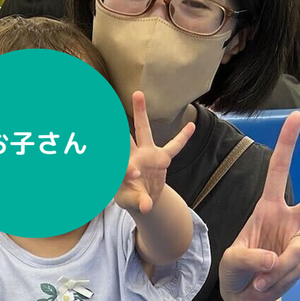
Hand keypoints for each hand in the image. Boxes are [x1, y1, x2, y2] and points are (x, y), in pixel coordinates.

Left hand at [115, 91, 194, 216]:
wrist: (144, 199)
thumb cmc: (132, 198)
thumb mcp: (133, 203)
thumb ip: (139, 203)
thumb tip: (147, 206)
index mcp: (121, 169)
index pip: (121, 164)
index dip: (127, 167)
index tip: (134, 173)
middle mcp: (132, 156)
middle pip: (123, 138)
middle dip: (116, 125)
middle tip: (108, 107)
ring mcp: (147, 154)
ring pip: (142, 130)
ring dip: (140, 113)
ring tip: (137, 94)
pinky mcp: (161, 158)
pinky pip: (174, 147)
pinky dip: (183, 138)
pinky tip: (191, 125)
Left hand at [218, 111, 299, 300]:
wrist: (246, 296)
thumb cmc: (235, 271)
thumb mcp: (230, 262)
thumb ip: (250, 257)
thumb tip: (275, 258)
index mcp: (268, 207)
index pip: (278, 170)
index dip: (287, 144)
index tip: (297, 118)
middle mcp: (289, 219)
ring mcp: (299, 240)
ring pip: (298, 249)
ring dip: (278, 269)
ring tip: (259, 281)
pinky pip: (298, 267)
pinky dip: (281, 279)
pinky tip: (267, 285)